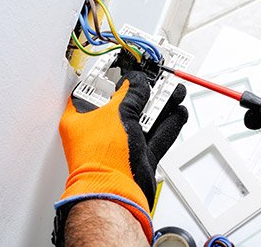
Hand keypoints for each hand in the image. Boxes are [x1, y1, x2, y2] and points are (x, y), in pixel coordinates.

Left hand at [56, 71, 187, 241]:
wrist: (116, 193)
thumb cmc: (102, 159)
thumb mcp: (117, 114)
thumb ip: (131, 94)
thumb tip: (137, 81)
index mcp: (83, 119)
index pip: (95, 90)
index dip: (111, 77)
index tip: (127, 66)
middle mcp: (101, 131)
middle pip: (126, 104)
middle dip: (146, 92)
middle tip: (159, 80)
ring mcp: (121, 144)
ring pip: (145, 120)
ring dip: (162, 106)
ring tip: (175, 92)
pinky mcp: (139, 156)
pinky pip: (157, 136)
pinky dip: (168, 124)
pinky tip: (177, 113)